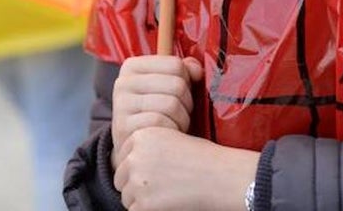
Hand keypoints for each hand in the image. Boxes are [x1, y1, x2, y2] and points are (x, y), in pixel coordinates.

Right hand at [111, 55, 202, 168]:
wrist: (135, 152)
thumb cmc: (157, 114)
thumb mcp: (168, 88)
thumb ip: (184, 71)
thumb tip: (196, 70)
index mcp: (132, 67)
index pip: (175, 64)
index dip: (186, 82)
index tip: (177, 95)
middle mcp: (122, 83)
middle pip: (176, 84)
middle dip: (186, 103)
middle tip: (177, 115)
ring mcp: (121, 105)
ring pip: (171, 104)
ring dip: (181, 120)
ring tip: (172, 126)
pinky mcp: (124, 128)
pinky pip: (161, 123)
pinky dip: (171, 132)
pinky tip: (164, 137)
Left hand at [114, 127, 257, 210]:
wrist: (221, 177)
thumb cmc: (204, 160)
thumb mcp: (171, 140)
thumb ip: (147, 150)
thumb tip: (130, 167)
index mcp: (140, 137)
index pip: (123, 159)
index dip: (138, 169)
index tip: (156, 175)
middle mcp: (134, 157)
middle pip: (121, 178)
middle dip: (136, 186)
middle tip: (161, 189)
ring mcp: (136, 181)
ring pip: (127, 198)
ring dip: (142, 201)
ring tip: (167, 196)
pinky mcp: (143, 204)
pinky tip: (168, 205)